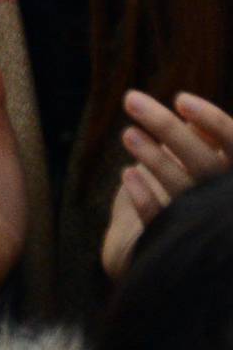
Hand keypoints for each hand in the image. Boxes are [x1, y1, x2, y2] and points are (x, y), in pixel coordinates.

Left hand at [103, 90, 232, 276]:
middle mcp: (226, 204)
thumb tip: (191, 111)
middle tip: (130, 99)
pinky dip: (145, 199)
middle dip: (167, 128)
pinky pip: (163, 223)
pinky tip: (128, 175)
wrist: (172, 250)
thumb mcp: (199, 162)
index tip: (179, 99)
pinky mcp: (178, 249)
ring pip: (183, 191)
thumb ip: (202, 140)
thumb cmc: (189, 190)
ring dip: (154, 159)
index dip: (212, 121)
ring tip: (128, 134)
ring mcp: (206, 228)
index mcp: (232, 177)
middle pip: (204, 164)